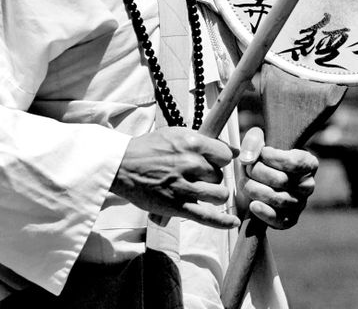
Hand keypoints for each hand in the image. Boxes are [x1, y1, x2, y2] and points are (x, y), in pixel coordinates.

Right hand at [110, 127, 239, 228]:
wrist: (121, 166)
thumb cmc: (148, 149)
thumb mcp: (175, 135)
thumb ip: (205, 142)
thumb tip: (236, 152)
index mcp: (190, 143)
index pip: (224, 155)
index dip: (219, 160)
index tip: (212, 162)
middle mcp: (189, 163)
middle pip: (219, 175)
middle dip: (211, 177)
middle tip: (195, 177)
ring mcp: (183, 187)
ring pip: (219, 195)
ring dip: (213, 194)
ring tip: (201, 191)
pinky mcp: (176, 206)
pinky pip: (208, 217)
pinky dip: (223, 222)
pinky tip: (233, 223)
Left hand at [236, 127, 317, 229]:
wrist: (258, 177)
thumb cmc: (262, 157)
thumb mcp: (258, 140)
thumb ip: (253, 142)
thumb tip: (247, 159)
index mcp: (308, 163)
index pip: (293, 162)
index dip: (271, 157)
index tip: (260, 154)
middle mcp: (308, 185)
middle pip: (281, 180)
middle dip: (257, 172)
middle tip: (246, 169)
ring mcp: (300, 204)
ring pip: (278, 199)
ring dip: (254, 190)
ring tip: (244, 182)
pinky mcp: (289, 220)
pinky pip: (279, 220)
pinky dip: (264, 213)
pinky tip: (253, 205)